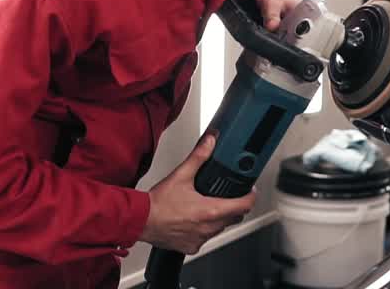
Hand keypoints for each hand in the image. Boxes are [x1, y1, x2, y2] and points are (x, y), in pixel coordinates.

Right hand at [139, 135, 256, 253]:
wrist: (139, 220)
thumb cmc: (158, 203)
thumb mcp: (181, 175)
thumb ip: (199, 157)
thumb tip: (210, 142)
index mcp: (210, 210)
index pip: (244, 206)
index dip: (250, 196)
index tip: (250, 191)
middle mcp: (208, 228)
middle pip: (234, 217)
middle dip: (235, 206)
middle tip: (228, 196)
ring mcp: (200, 239)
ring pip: (219, 228)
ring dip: (218, 217)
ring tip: (206, 205)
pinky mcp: (191, 247)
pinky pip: (205, 238)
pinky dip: (203, 229)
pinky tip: (192, 219)